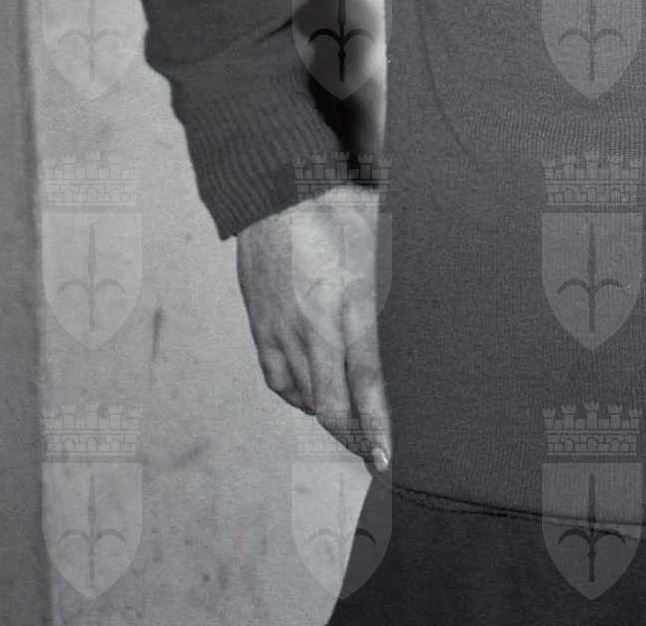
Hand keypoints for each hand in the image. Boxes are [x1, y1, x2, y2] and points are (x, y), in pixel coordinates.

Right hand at [236, 182, 390, 470]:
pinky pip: (275, 374)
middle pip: (330, 404)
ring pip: (301, 395)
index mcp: (349, 307)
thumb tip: (386, 327)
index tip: (383, 458)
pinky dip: (294, 392)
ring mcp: (281, 328)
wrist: (279, 187)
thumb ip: (376, 297)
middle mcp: (313, 327)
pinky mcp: (260, 322)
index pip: (365, 384)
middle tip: (368, 450)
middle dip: (351, 435)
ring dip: (323, 412)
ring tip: (343, 419)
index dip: (375, 427)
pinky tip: (307, 390)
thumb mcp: (374, 250)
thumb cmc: (336, 209)